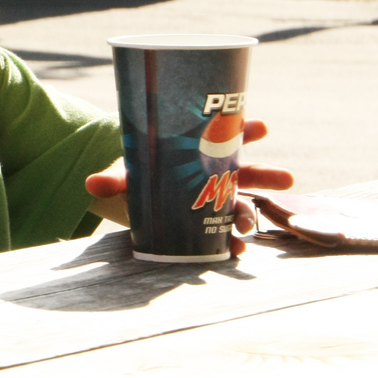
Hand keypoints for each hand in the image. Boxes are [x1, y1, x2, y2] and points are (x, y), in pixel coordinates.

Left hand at [84, 120, 292, 257]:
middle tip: (287, 177)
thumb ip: (115, 178)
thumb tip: (91, 184)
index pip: (231, 135)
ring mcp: (218, 200)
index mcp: (203, 149)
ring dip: (252, 214)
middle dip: (267, 174)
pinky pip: (225, 231)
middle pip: (248, 171)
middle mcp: (218, 174)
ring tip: (252, 225)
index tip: (263, 126)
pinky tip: (235, 251)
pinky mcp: (209, 223)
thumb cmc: (139, 171)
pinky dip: (231, 241)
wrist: (134, 191)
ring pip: (244, 204)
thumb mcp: (128, 171)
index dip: (247, 129)